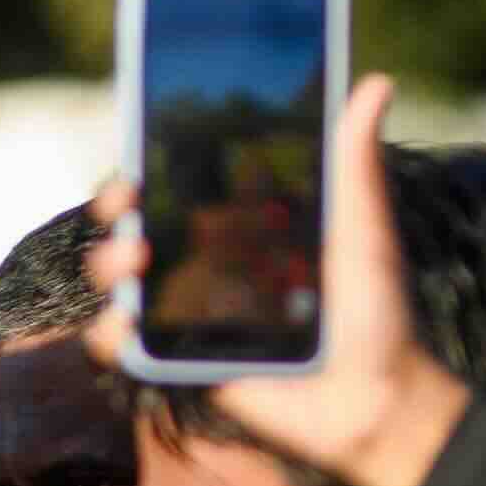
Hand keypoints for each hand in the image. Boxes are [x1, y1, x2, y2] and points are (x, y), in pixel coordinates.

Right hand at [88, 72, 466, 485]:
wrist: (374, 402)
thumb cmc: (377, 315)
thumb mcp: (365, 232)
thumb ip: (356, 165)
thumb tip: (377, 82)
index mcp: (242, 227)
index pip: (180, 183)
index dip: (151, 160)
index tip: (145, 146)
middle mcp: (205, 266)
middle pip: (135, 224)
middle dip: (116, 205)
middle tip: (129, 200)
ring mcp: (186, 317)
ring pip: (119, 281)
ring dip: (108, 263)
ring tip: (135, 259)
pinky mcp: (179, 366)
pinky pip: (124, 348)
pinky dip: (109, 333)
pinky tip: (124, 321)